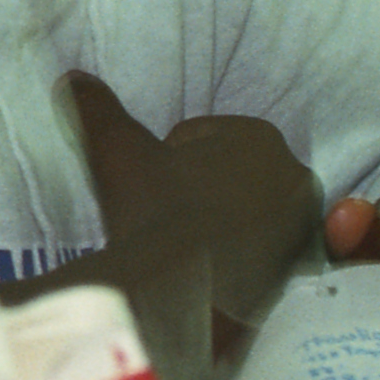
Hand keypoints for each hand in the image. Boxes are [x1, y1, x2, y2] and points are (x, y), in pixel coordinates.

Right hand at [67, 74, 315, 339]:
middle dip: (200, 193)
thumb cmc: (156, 215)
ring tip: (184, 252)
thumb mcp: (117, 154)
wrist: (184, 301)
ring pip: (248, 218)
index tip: (149, 193)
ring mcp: (305, 230)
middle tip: (164, 222)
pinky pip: (263, 261)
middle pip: (230, 178)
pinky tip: (209, 278)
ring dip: (220, 228)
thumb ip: (97, 111)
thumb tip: (74, 78)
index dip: (164, 165)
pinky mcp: (300, 277)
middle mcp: (297, 177)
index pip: (201, 140)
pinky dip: (241, 266)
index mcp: (261, 137)